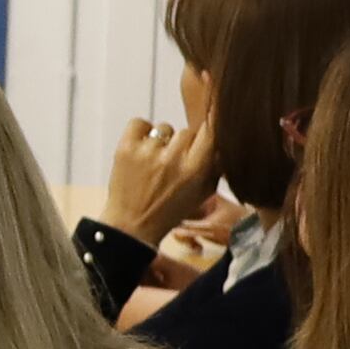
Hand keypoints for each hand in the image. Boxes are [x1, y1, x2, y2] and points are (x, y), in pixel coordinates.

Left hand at [98, 113, 217, 243]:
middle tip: (177, 159)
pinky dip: (141, 131)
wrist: (132, 225)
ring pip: (164, 128)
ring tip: (156, 161)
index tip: (206, 131)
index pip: (210, 132)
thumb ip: (216, 166)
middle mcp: (172, 158)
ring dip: (163, 141)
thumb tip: (224, 139)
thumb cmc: (169, 210)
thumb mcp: (203, 193)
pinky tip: (142, 149)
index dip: (209, 130)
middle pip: (187, 130)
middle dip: (185, 143)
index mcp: (194, 170)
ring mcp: (147, 151)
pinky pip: (139, 123)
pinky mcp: (126, 147)